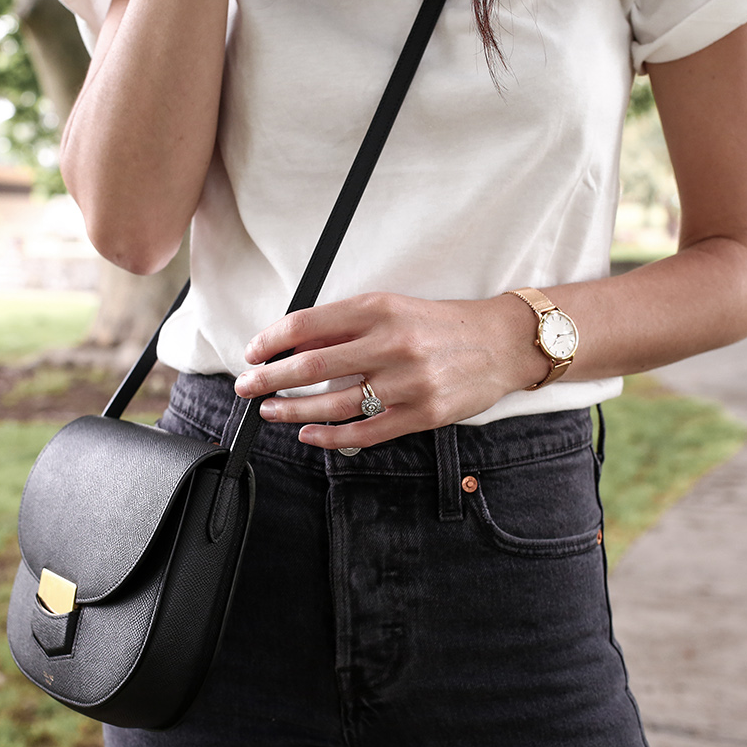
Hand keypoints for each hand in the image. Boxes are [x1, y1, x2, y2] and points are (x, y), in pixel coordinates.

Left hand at [233, 292, 547, 449]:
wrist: (500, 343)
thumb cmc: (442, 324)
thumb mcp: (393, 308)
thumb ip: (346, 326)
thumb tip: (294, 344)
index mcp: (380, 309)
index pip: (308, 325)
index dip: (272, 341)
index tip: (253, 352)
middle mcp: (392, 344)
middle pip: (311, 366)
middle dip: (269, 378)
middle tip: (245, 386)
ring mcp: (407, 383)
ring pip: (333, 405)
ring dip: (293, 410)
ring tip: (270, 410)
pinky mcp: (422, 414)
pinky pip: (364, 432)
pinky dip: (330, 437)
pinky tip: (310, 435)